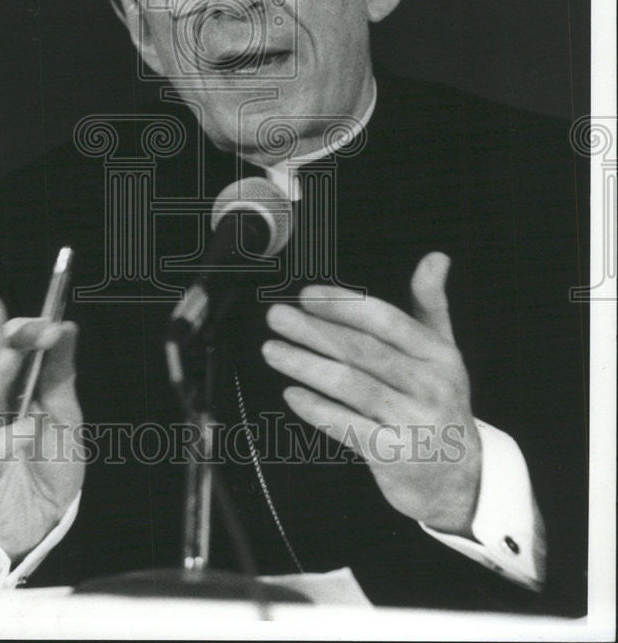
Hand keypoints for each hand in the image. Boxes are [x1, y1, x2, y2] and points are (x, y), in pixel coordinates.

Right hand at [0, 294, 84, 560]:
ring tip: (10, 360)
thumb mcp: (66, 414)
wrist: (43, 521)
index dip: (24, 330)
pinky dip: (8, 438)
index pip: (6, 346)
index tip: (50, 320)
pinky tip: (26, 427)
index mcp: (10, 388)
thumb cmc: (49, 461)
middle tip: (1, 313)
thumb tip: (66, 328)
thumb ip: (61, 374)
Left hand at [261, 252, 481, 535]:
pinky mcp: (395, 455)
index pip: (387, 321)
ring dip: (307, 365)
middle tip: (277, 316)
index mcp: (438, 354)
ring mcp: (413, 422)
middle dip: (315, 330)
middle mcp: (430, 386)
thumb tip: (435, 257)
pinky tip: (292, 394)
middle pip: (363, 350)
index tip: (307, 294)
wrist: (461, 477)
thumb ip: (430, 304)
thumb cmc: (441, 403)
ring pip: (352, 386)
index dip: (345, 305)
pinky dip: (318, 409)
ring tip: (273, 350)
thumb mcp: (443, 352)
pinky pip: (349, 427)